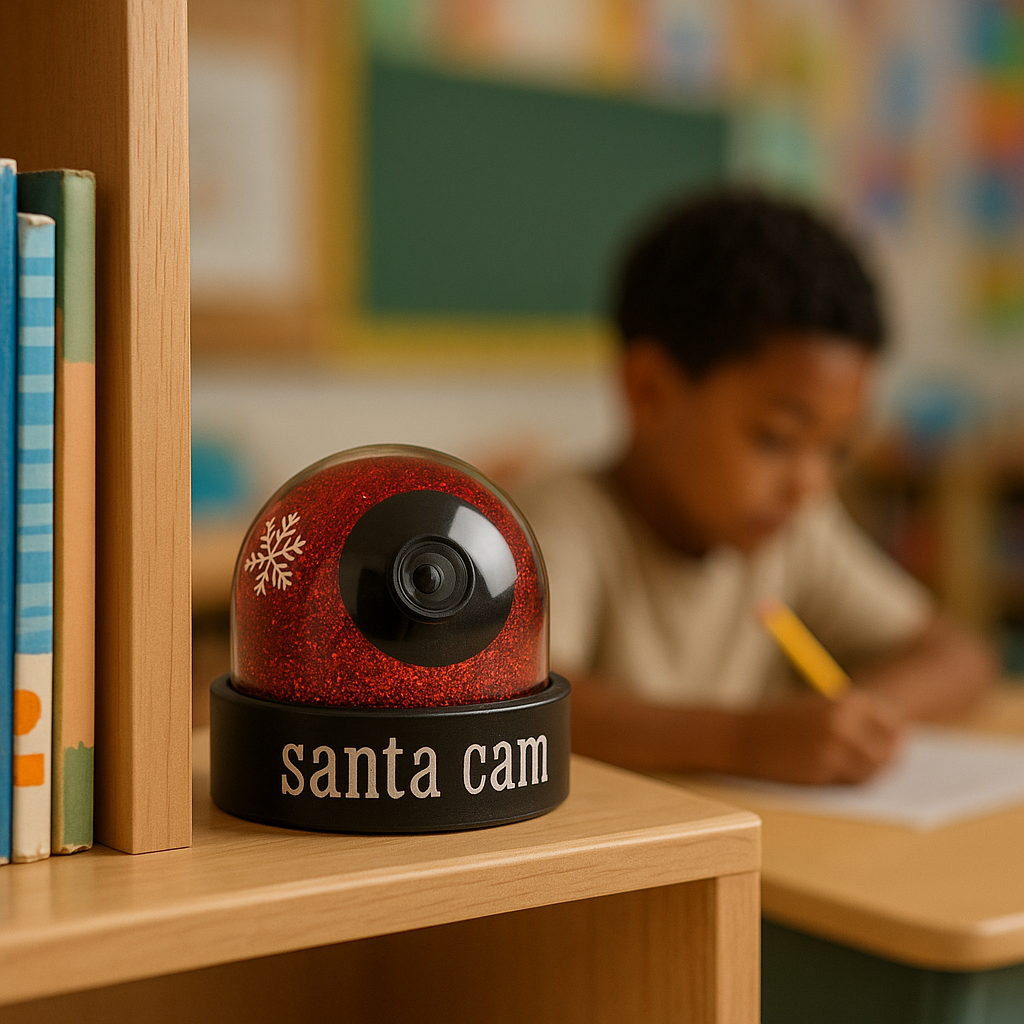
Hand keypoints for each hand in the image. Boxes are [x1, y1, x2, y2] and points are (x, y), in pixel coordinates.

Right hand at [736, 690, 904, 784]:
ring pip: (872, 771)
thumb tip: (894, 740)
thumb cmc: (781, 722)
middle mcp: (843, 723)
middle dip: (889, 760)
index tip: (894, 744)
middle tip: (887, 765)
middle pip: (887, 750)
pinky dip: (850, 782)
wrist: (742, 736)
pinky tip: (839, 776)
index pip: (891, 723)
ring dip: (871, 774)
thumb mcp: (819, 708)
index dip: (894, 736)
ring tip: (861, 772)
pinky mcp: (821, 772)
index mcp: (846, 701)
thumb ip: (852, 719)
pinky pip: (850, 782)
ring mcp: (832, 749)